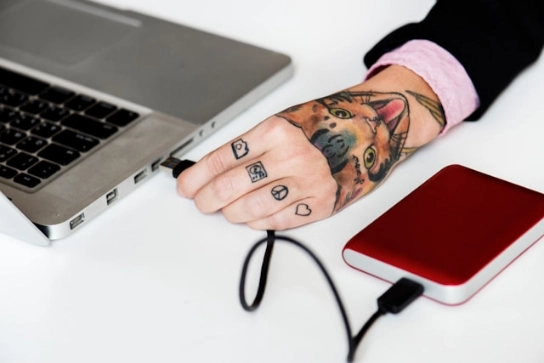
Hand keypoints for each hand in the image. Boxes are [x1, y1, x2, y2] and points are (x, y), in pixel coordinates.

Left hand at [176, 115, 337, 229]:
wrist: (369, 130)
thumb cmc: (325, 124)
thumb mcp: (284, 122)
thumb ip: (251, 147)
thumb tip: (215, 170)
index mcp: (276, 130)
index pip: (222, 159)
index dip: (197, 176)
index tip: (186, 185)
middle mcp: (291, 156)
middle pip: (231, 186)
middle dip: (206, 199)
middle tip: (201, 201)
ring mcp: (307, 182)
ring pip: (251, 208)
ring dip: (230, 213)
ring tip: (227, 209)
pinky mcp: (321, 203)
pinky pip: (278, 221)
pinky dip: (258, 222)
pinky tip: (252, 217)